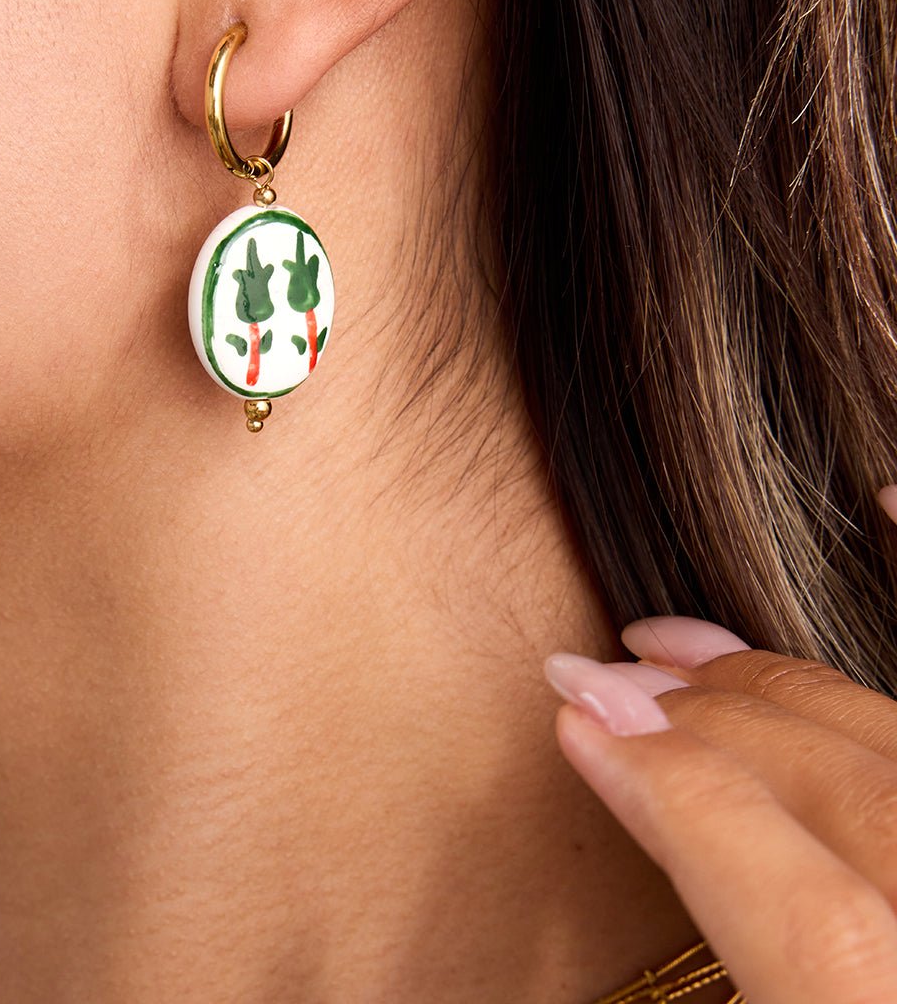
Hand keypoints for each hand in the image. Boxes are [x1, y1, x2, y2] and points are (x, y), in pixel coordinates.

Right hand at [543, 486, 896, 1003]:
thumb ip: (750, 940)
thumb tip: (639, 812)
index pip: (806, 908)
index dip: (670, 792)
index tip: (576, 715)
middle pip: (861, 800)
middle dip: (711, 723)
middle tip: (608, 674)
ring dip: (800, 680)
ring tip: (692, 645)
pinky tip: (886, 501)